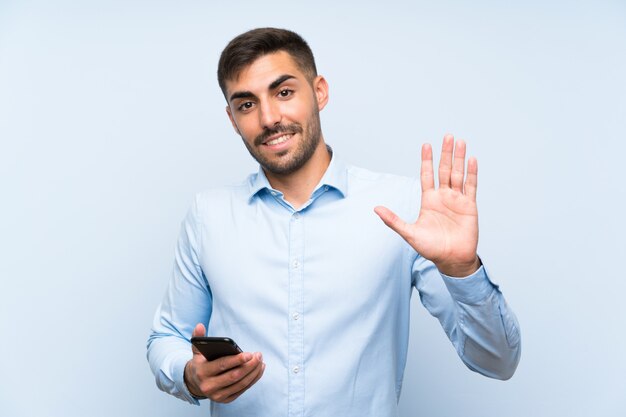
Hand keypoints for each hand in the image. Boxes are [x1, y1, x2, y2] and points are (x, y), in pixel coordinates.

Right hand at [184, 323, 264, 402]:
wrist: (195, 383)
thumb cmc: (200, 363)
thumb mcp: (196, 351)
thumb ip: (198, 338)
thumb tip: (199, 325)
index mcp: (202, 372)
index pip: (222, 365)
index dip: (237, 360)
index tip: (249, 354)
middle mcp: (209, 386)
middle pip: (234, 376)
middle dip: (249, 365)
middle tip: (258, 355)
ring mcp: (217, 395)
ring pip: (241, 384)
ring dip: (254, 372)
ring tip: (260, 361)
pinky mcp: (225, 400)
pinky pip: (243, 389)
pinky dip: (253, 379)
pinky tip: (259, 369)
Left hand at [375, 134, 479, 276]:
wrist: (451, 260)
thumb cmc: (430, 248)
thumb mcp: (409, 233)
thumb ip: (393, 220)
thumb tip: (376, 209)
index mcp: (429, 200)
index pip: (427, 175)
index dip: (427, 160)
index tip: (426, 144)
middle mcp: (443, 197)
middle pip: (444, 170)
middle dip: (445, 153)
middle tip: (448, 136)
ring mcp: (457, 200)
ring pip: (458, 174)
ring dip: (459, 158)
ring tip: (460, 142)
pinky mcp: (470, 206)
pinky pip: (471, 186)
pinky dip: (471, 173)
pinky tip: (472, 159)